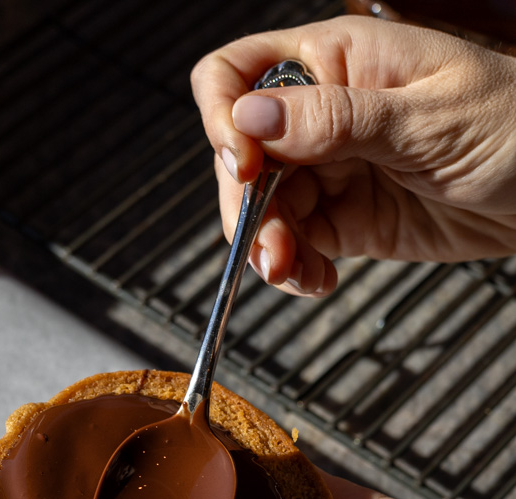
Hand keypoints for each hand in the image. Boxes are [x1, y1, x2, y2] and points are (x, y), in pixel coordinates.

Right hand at [191, 15, 515, 295]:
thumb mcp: (428, 118)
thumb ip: (336, 120)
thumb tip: (249, 117)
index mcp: (339, 63)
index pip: (239, 75)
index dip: (225, 120)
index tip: (243, 168)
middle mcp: (326, 115)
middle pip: (243, 155)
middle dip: (246, 204)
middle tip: (269, 244)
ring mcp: (335, 170)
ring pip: (266, 208)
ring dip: (268, 246)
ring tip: (294, 273)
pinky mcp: (350, 219)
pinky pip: (300, 243)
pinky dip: (297, 268)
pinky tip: (317, 280)